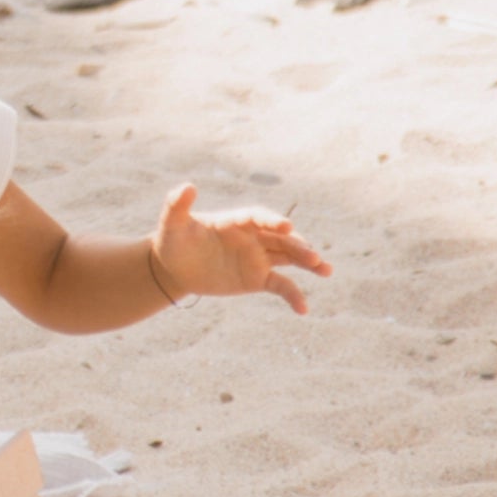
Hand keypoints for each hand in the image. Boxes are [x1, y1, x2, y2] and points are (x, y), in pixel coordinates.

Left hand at [151, 184, 331, 314]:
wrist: (175, 267)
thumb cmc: (173, 240)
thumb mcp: (171, 224)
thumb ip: (177, 205)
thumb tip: (187, 186)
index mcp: (236, 220)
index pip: (259, 218)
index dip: (272, 220)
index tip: (285, 226)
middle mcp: (253, 237)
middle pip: (281, 239)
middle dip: (298, 245)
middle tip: (312, 255)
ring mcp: (258, 258)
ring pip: (289, 258)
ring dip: (308, 263)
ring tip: (326, 270)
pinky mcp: (258, 279)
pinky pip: (281, 286)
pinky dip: (294, 296)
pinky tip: (303, 309)